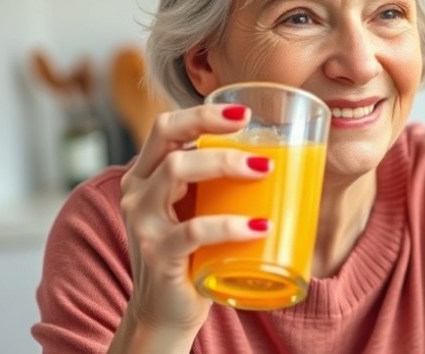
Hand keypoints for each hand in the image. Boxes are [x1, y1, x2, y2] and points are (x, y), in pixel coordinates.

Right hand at [118, 104, 271, 331]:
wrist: (167, 311)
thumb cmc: (193, 252)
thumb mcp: (201, 209)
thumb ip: (220, 183)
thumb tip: (286, 156)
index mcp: (147, 174)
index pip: (165, 127)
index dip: (202, 113)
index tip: (244, 112)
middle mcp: (138, 191)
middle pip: (169, 141)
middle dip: (215, 131)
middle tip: (260, 142)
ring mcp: (144, 222)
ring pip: (176, 171)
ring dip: (224, 164)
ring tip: (266, 170)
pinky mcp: (158, 254)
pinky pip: (192, 231)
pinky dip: (230, 225)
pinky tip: (260, 226)